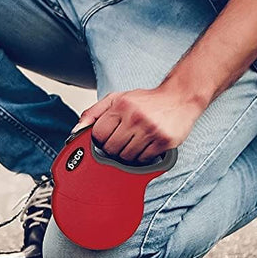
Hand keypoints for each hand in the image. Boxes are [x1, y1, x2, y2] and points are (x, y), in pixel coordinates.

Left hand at [76, 87, 203, 163]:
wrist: (179, 97)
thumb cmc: (146, 100)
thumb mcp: (117, 98)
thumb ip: (94, 112)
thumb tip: (77, 129)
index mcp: (121, 105)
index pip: (98, 134)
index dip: (98, 140)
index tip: (104, 139)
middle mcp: (134, 117)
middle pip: (111, 148)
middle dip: (112, 148)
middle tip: (119, 141)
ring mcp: (150, 130)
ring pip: (126, 156)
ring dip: (126, 154)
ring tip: (132, 142)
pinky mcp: (163, 141)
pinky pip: (143, 160)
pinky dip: (141, 157)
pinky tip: (144, 145)